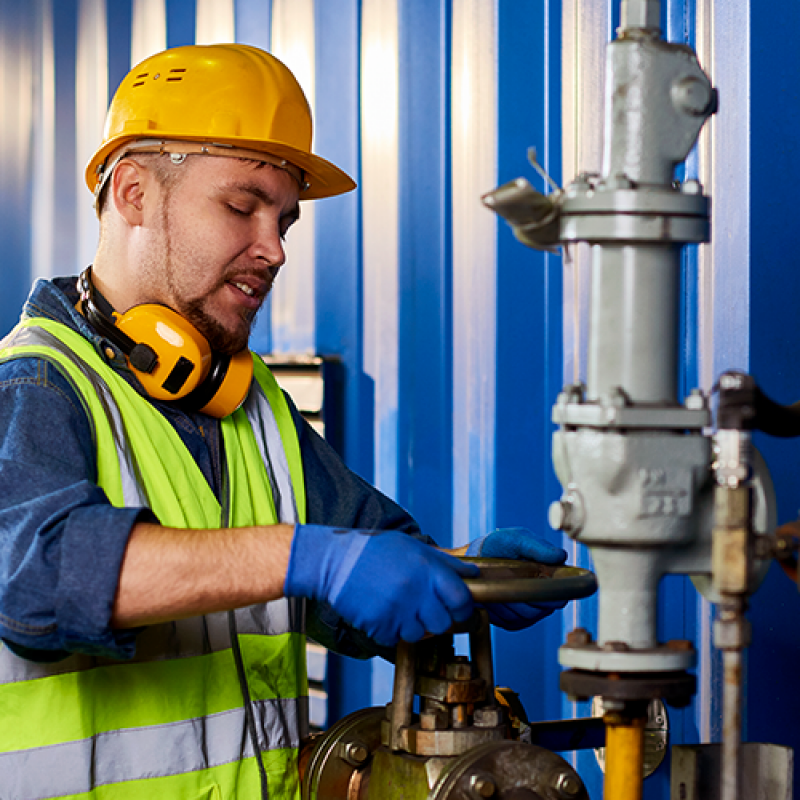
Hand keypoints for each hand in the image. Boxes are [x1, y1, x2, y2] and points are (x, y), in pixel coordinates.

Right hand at [285, 525, 477, 646]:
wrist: (334, 561)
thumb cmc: (375, 550)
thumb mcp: (413, 547)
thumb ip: (444, 563)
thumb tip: (472, 574)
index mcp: (427, 569)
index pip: (461, 599)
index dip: (464, 608)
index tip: (458, 609)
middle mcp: (415, 591)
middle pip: (444, 623)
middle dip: (438, 619)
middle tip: (424, 608)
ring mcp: (397, 610)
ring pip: (420, 635)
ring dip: (413, 626)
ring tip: (399, 606)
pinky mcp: (379, 626)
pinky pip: (396, 639)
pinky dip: (391, 631)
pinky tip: (382, 611)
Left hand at [466, 527, 567, 630]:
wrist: (478, 554)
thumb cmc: (500, 545)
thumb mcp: (517, 539)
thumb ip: (538, 547)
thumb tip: (560, 556)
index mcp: (550, 579)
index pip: (558, 597)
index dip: (546, 592)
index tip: (531, 580)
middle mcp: (541, 599)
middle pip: (541, 609)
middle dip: (524, 594)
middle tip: (508, 576)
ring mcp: (527, 612)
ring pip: (525, 615)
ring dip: (510, 599)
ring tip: (498, 581)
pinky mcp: (511, 621)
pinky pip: (510, 621)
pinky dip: (500, 609)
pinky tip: (493, 592)